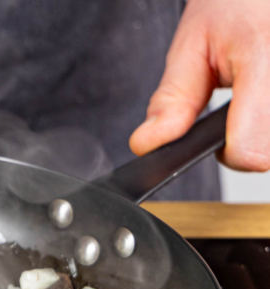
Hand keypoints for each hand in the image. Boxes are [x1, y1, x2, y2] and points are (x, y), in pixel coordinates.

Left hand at [130, 0, 269, 171]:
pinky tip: (262, 101)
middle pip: (267, 152)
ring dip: (262, 131)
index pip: (251, 148)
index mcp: (264, 58)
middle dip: (246, 142)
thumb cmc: (234, 7)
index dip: (228, 155)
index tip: (217, 141)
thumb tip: (148, 143)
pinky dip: (268, 123)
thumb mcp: (191, 46)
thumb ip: (172, 101)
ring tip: (252, 98)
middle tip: (237, 109)